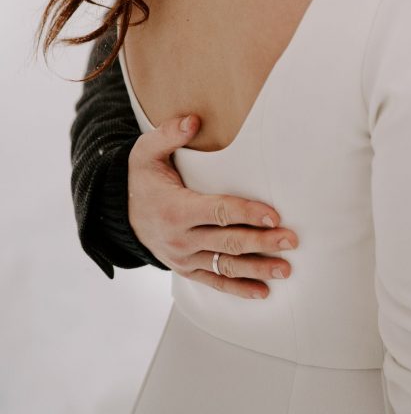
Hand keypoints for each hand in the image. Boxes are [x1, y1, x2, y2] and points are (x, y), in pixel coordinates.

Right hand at [127, 114, 297, 298]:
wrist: (117, 213)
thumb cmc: (140, 179)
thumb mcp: (146, 152)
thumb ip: (169, 134)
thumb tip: (193, 121)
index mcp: (176, 209)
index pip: (219, 212)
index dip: (247, 214)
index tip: (274, 216)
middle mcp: (181, 239)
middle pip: (228, 242)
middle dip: (262, 242)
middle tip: (291, 241)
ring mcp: (184, 258)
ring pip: (226, 266)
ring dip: (258, 269)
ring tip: (285, 269)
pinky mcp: (186, 269)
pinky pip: (214, 282)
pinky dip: (238, 289)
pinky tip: (262, 292)